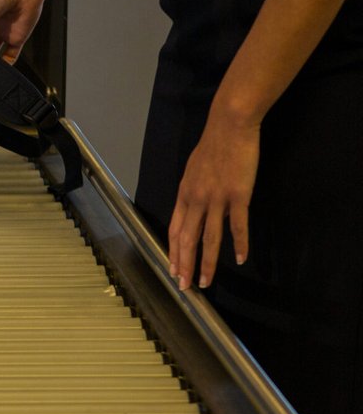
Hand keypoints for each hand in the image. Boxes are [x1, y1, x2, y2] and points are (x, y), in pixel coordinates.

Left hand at [167, 111, 259, 289]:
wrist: (229, 126)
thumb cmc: (214, 146)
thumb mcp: (194, 171)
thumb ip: (194, 192)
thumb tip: (195, 208)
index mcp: (184, 194)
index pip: (175, 230)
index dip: (173, 252)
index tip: (173, 270)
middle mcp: (196, 200)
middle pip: (187, 239)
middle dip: (185, 265)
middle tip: (185, 287)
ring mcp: (216, 199)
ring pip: (209, 238)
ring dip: (208, 263)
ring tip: (207, 282)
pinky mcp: (238, 195)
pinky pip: (237, 225)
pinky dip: (239, 243)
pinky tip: (240, 259)